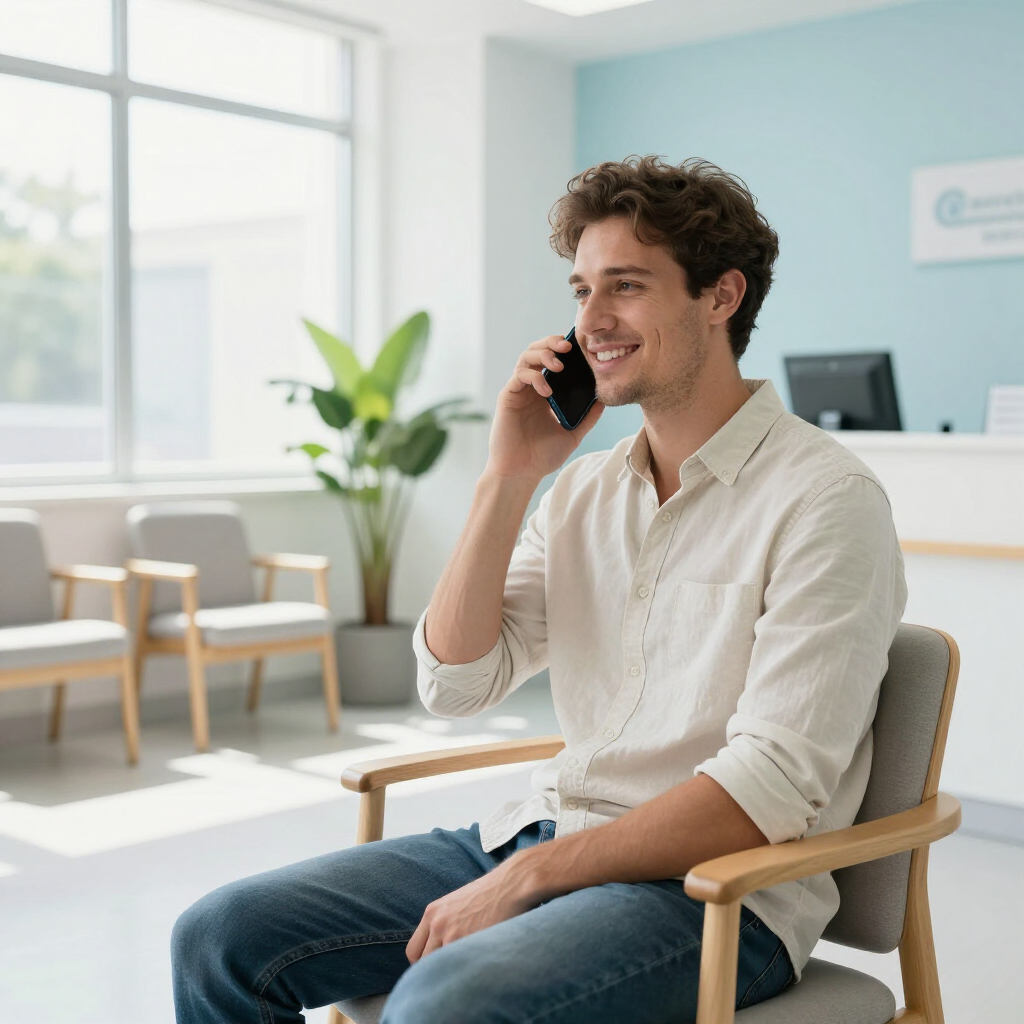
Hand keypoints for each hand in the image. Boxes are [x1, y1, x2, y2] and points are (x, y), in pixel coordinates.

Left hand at [405, 858, 537, 962]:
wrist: (511, 883)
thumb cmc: (490, 893)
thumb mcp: (457, 903)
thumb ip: (444, 924)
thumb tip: (441, 951)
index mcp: (432, 913)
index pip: (414, 951)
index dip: (424, 963)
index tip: (436, 968)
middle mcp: (437, 924)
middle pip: (423, 963)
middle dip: (435, 971)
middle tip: (451, 974)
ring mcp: (452, 934)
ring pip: (440, 968)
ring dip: (450, 973)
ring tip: (465, 974)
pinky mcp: (469, 942)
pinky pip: (458, 968)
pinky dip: (464, 972)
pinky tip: (476, 969)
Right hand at [486, 334, 602, 482]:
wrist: (522, 472)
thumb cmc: (543, 456)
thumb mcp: (573, 434)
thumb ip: (588, 417)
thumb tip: (604, 399)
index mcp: (545, 392)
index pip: (553, 360)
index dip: (563, 349)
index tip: (580, 347)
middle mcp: (531, 388)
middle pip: (537, 351)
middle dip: (552, 343)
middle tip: (568, 346)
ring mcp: (519, 391)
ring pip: (526, 357)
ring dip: (543, 354)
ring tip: (559, 364)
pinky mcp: (508, 397)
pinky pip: (520, 376)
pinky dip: (535, 377)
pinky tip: (547, 391)